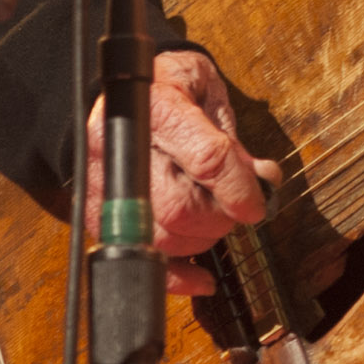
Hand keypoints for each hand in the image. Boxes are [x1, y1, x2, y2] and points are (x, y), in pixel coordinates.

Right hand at [94, 48, 276, 295]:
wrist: (122, 91)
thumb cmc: (171, 87)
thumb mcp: (207, 92)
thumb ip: (232, 139)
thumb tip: (263, 180)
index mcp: (157, 107)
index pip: (206, 159)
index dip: (238, 188)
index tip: (257, 203)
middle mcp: (123, 148)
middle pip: (180, 208)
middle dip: (219, 218)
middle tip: (235, 208)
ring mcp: (107, 184)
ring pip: (161, 239)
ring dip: (201, 241)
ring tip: (213, 219)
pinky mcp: (100, 214)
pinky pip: (138, 257)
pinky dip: (174, 276)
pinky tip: (200, 276)